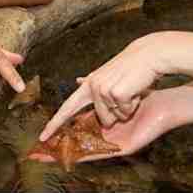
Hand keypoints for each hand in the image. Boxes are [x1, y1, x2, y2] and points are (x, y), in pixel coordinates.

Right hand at [32, 89, 175, 163]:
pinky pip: (98, 154)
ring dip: (67, 151)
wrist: (163, 103)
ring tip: (54, 151)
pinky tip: (68, 158)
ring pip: (82, 150)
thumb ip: (95, 87)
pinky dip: (82, 156)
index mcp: (100, 119)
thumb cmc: (142, 92)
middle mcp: (103, 133)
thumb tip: (78, 80)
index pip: (74, 126)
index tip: (40, 137)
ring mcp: (110, 142)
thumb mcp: (114, 88)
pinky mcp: (121, 148)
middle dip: (55, 148)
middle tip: (35, 152)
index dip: (56, 129)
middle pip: (74, 142)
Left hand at [40, 33, 165, 139]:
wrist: (150, 55)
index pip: (68, 107)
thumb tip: (79, 81)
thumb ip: (93, 81)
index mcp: (89, 84)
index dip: (55, 123)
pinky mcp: (116, 93)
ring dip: (127, 109)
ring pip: (114, 118)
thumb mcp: (107, 73)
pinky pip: (125, 112)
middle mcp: (92, 87)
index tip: (42, 137)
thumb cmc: (132, 67)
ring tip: (132, 91)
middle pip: (103, 119)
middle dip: (117, 116)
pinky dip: (133, 105)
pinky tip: (136, 91)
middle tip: (128, 96)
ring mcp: (103, 90)